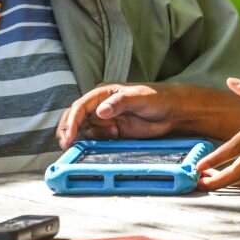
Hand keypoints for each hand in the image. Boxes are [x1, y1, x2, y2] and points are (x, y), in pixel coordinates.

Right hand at [56, 83, 179, 148]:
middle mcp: (100, 106)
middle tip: (66, 146)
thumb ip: (120, 102)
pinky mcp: (112, 132)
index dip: (71, 122)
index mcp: (103, 93)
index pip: (80, 106)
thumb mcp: (140, 97)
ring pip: (83, 130)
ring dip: (82, 138)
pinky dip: (93, 144)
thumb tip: (100, 111)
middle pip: (75, 118)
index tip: (68, 137)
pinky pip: (95, 139)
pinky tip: (106, 143)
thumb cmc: (158, 98)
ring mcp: (105, 120)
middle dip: (67, 131)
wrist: (173, 112)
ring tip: (100, 140)